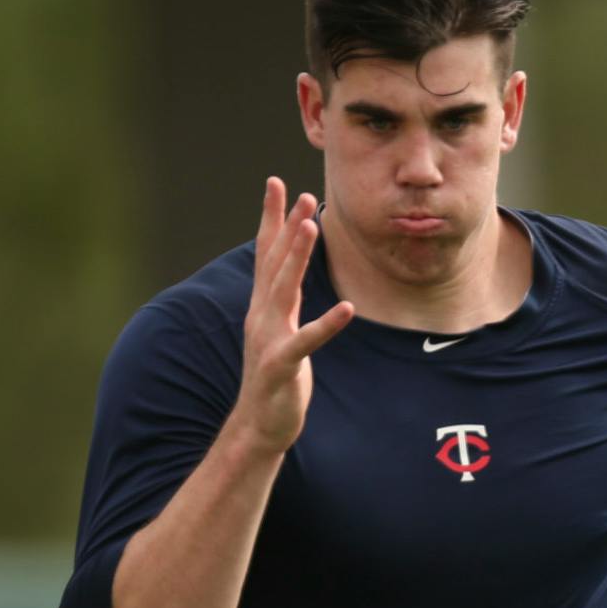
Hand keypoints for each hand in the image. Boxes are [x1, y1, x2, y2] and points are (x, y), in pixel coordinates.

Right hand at [227, 178, 353, 454]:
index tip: (276, 182)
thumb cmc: (275, 376)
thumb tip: (290, 264)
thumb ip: (284, 296)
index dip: (270, 217)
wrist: (258, 425)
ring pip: (283, 291)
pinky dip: (326, 325)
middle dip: (288, 227)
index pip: (265, 253)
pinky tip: (348, 310)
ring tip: (312, 227)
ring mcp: (268, 339)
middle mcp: (261, 316)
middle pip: (274, 263)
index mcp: (263, 306)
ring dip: (297, 257)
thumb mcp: (279, 328)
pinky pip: (305, 341)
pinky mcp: (281, 366)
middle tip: (303, 195)